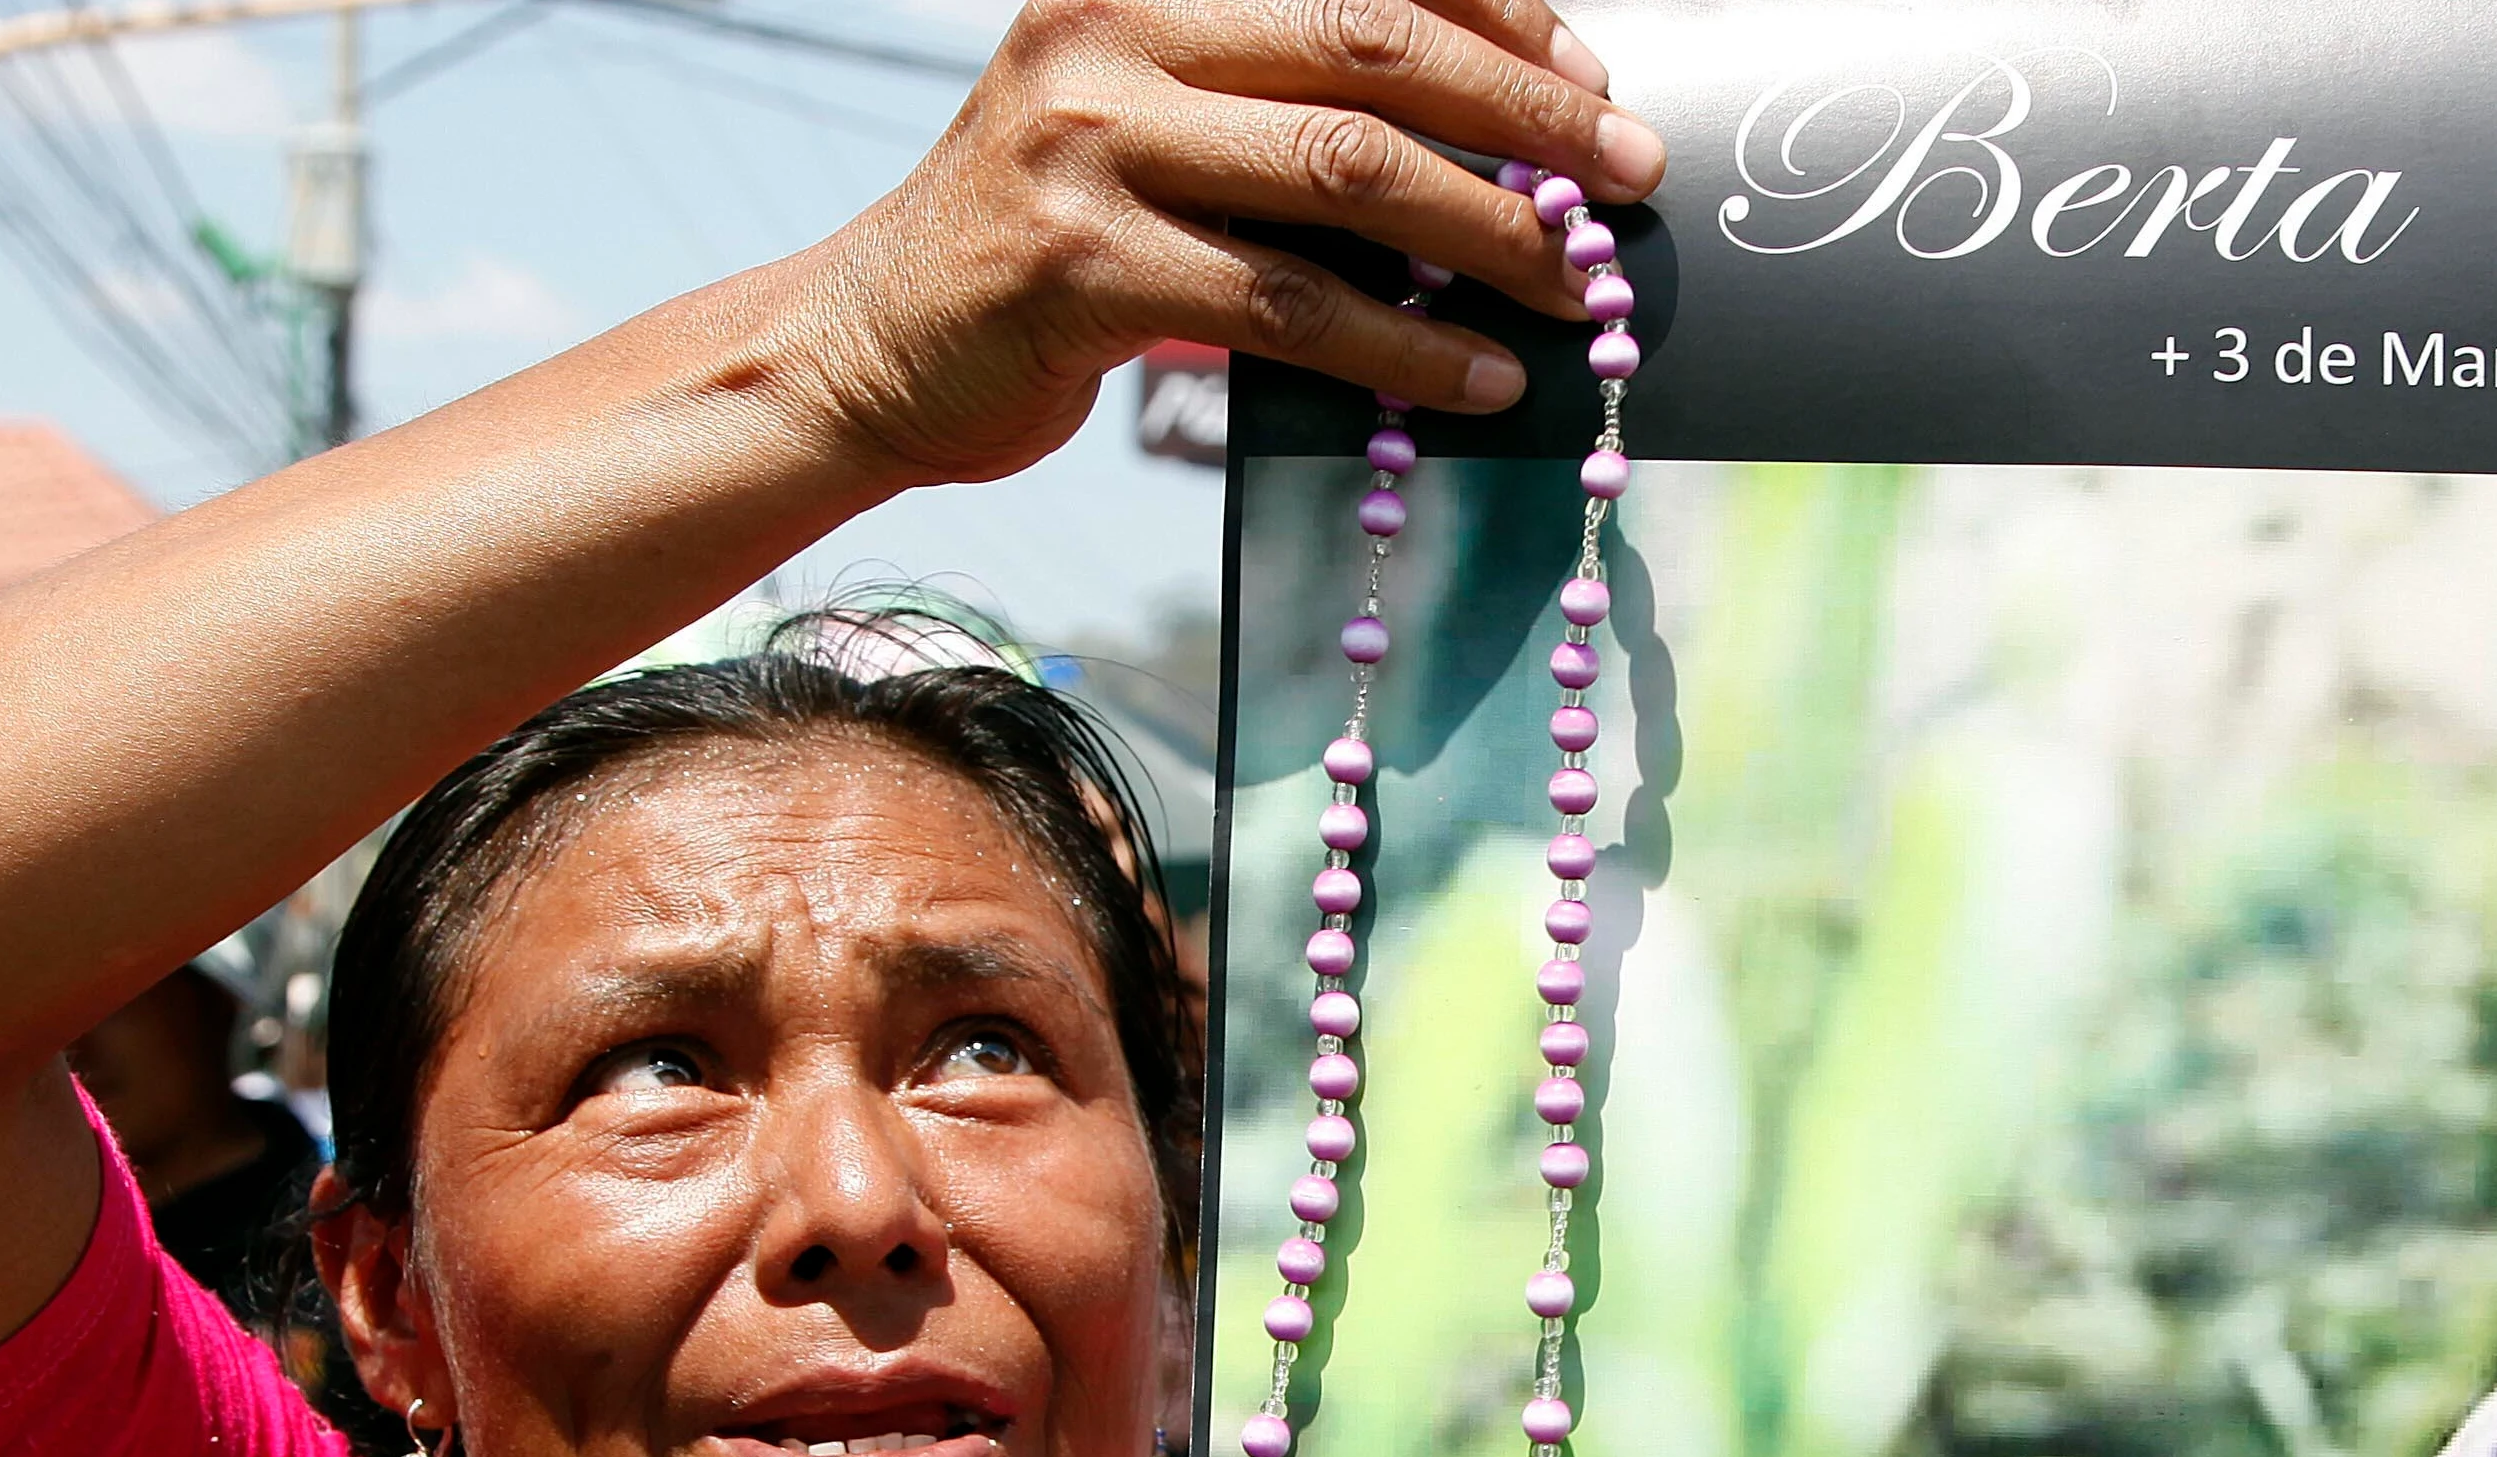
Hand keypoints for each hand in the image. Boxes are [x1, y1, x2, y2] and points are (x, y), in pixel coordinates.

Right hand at [795, 0, 1669, 489]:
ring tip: (1575, 295)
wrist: (870, 344)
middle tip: (1625, 181)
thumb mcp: (1154, 129)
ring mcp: (1090, 144)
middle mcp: (1113, 32)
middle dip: (1526, 116)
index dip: (1499, 15)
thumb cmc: (1049, 242)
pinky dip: (1405, 349)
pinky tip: (1476, 381)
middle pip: (1372, 47)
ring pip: (1346, 175)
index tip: (1594, 84)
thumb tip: (1495, 153)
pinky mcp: (1083, 269)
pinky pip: (1291, 308)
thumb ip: (1281, 111)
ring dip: (1488, 239)